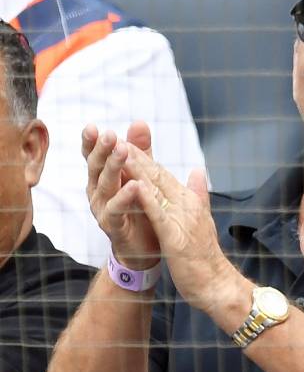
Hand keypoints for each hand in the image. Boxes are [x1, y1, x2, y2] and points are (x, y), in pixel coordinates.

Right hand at [83, 123, 159, 268]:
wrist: (144, 248)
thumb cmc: (140, 209)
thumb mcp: (141, 176)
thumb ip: (140, 152)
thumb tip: (139, 122)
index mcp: (103, 179)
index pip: (93, 156)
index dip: (91, 142)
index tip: (93, 126)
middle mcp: (97, 192)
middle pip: (96, 167)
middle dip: (102, 150)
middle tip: (109, 134)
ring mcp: (102, 209)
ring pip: (105, 185)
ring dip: (113, 168)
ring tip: (123, 151)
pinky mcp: (113, 226)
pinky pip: (116, 209)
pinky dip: (124, 197)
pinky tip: (134, 186)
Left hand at [118, 143, 239, 313]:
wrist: (216, 283)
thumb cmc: (206, 257)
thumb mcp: (202, 220)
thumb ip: (198, 194)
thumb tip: (198, 172)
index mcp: (190, 202)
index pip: (164, 174)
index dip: (144, 158)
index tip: (125, 143)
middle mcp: (187, 205)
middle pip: (158, 176)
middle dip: (137, 156)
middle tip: (116, 138)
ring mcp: (182, 219)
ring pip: (157, 189)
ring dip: (138, 169)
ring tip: (120, 151)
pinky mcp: (175, 235)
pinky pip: (157, 213)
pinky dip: (145, 197)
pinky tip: (133, 185)